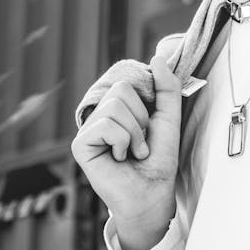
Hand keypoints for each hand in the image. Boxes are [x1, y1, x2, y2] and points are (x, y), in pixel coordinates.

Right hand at [71, 55, 181, 249]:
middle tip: (140, 142)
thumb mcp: (169, 116)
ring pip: (114, 106)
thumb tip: (156, 57)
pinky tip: (119, 158)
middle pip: (121, 90)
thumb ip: (166, 87)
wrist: (153, 192)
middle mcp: (101, 115)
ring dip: (134, 133)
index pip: (129, 81)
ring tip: (132, 151)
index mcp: (119, 107)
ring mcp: (89, 129)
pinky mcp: (81, 145)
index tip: (150, 126)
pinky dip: (122, 141)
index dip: (146, 105)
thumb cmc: (160, 159)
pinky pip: (106, 124)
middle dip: (140, 118)